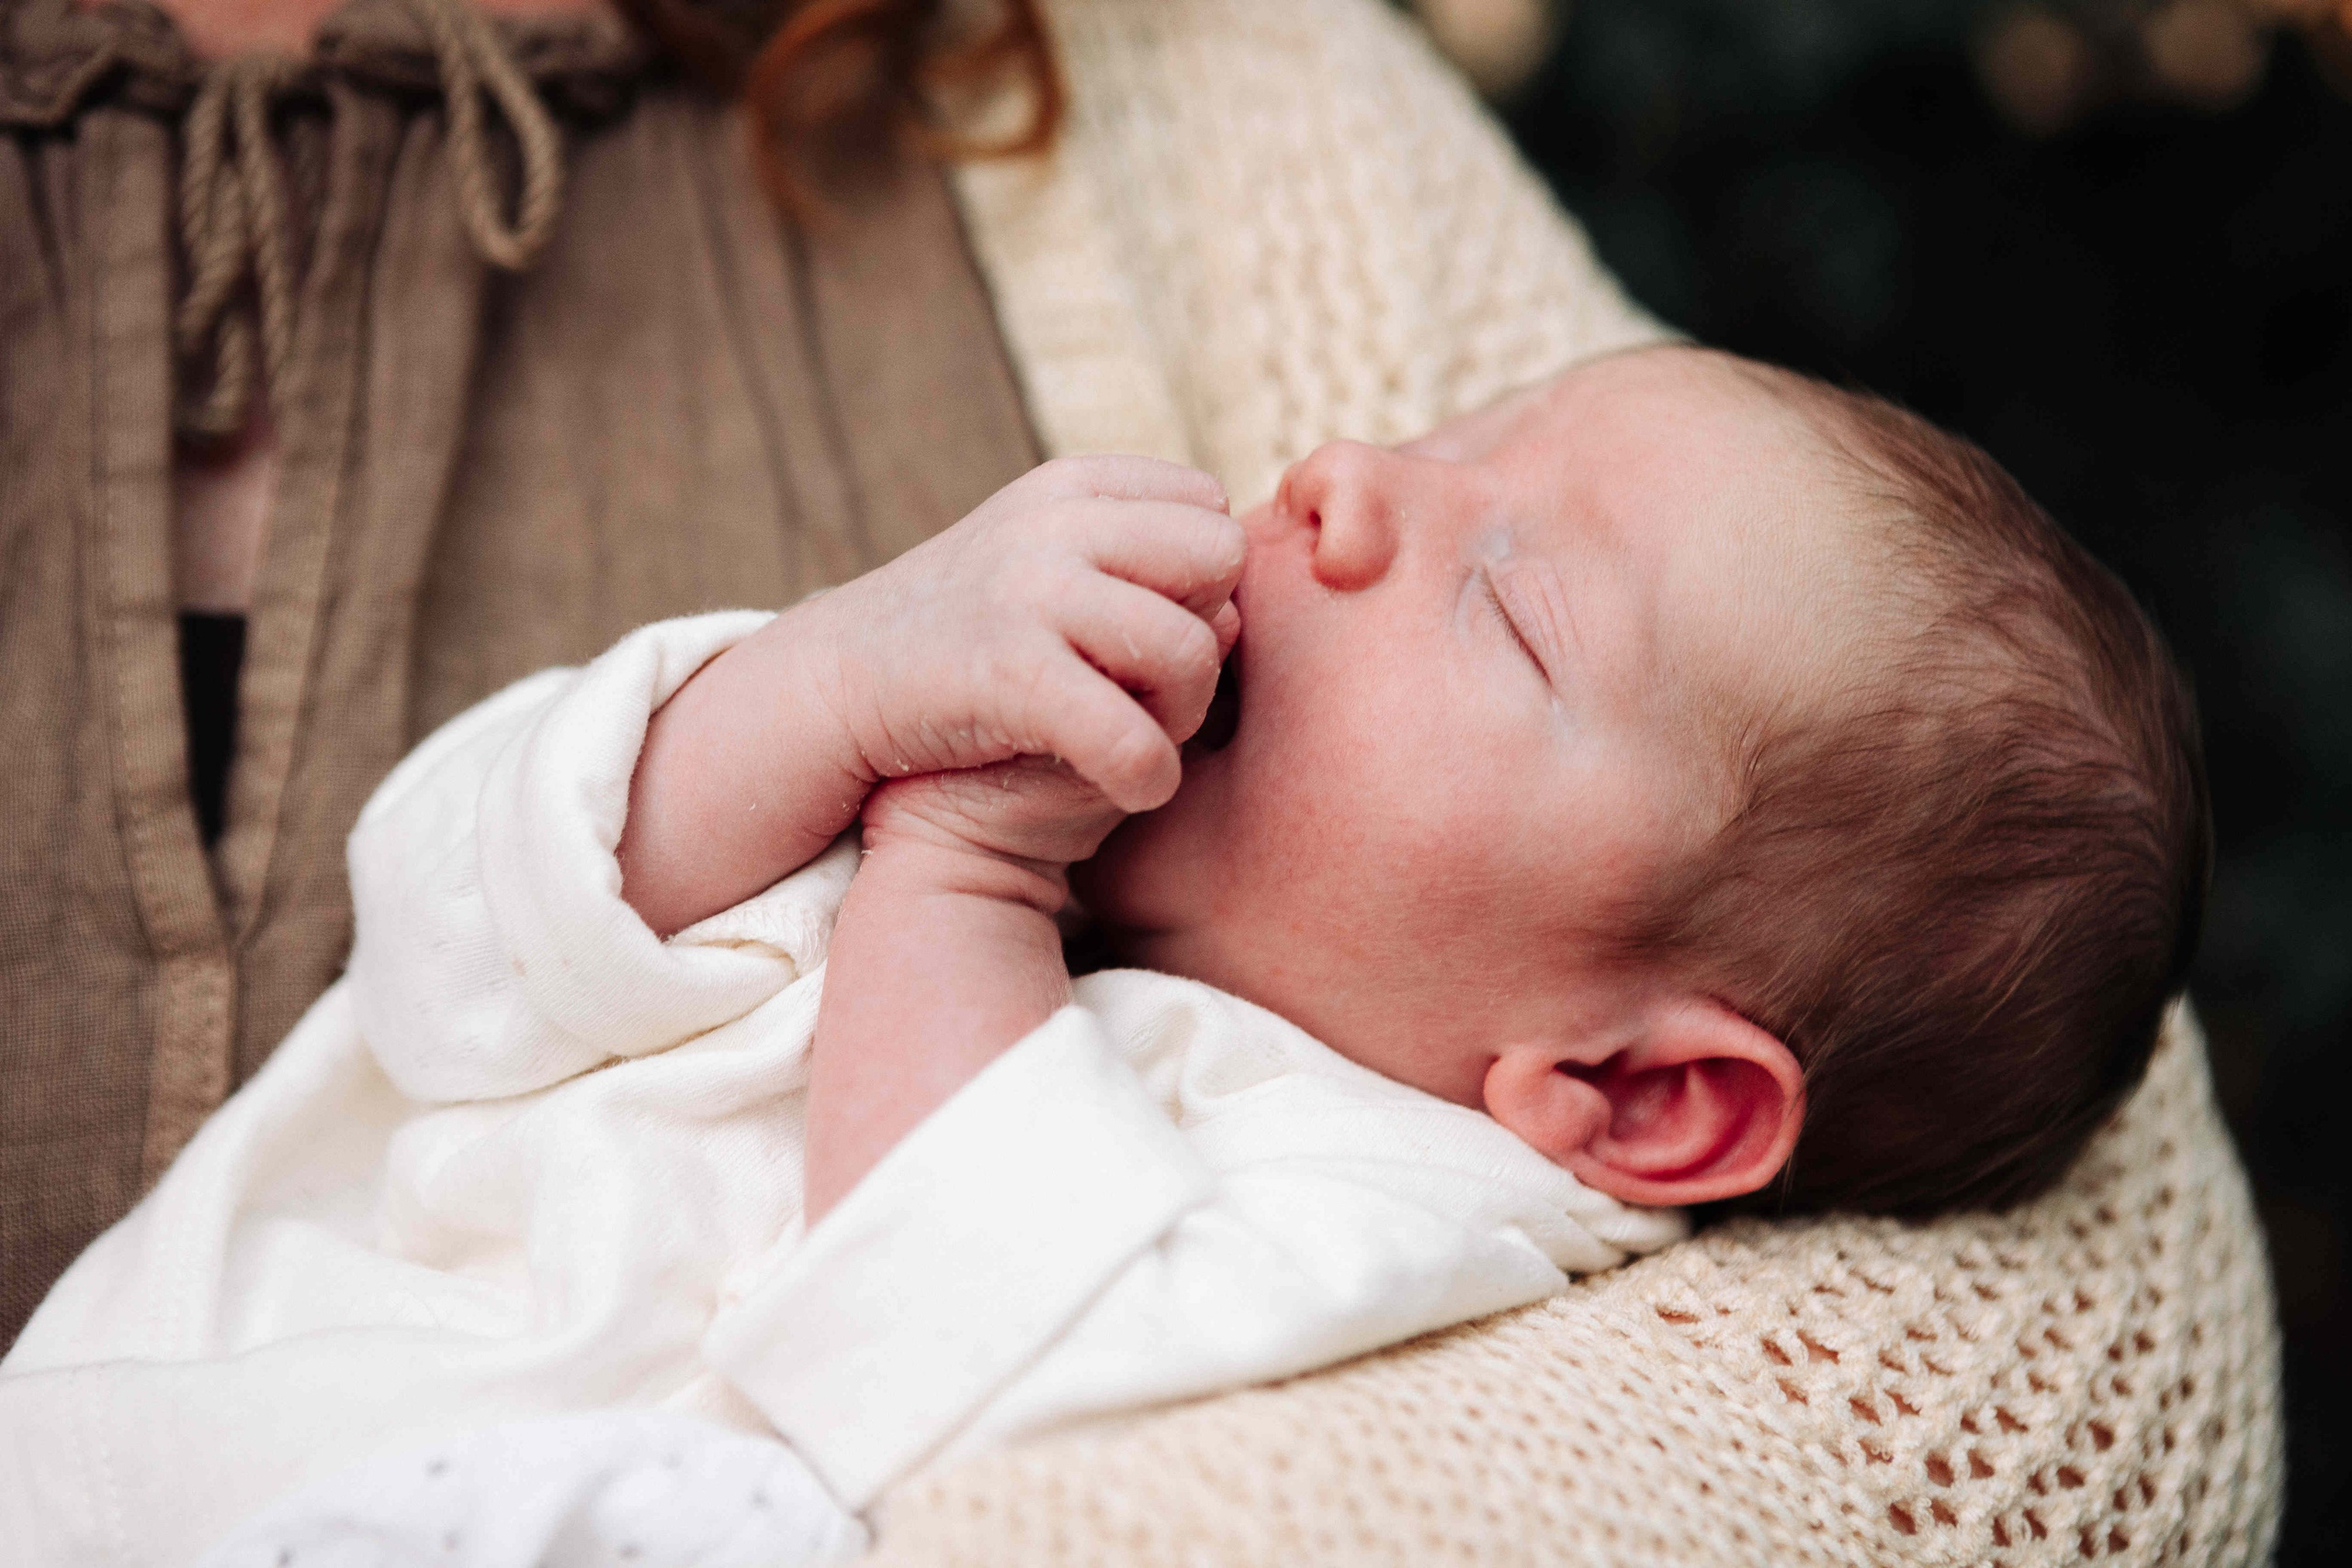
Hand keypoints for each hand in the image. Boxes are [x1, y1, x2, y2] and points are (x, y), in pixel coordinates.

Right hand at [802, 455, 1243, 813]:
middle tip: (1155, 693)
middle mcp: (1054, 520)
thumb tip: (1237, 613)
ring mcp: (1027, 588)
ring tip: (1140, 740)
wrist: (835, 689)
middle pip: (1220, 561)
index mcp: (1072, 484)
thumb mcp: (1049, 567)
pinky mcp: (1006, 670)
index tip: (1149, 631)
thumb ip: (1137, 566)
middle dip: (1207, 635)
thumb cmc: (968, 640)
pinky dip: (1149, 776)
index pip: (1211, 514)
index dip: (1200, 584)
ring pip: (1191, 649)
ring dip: (1182, 715)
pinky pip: (1130, 735)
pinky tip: (1133, 789)